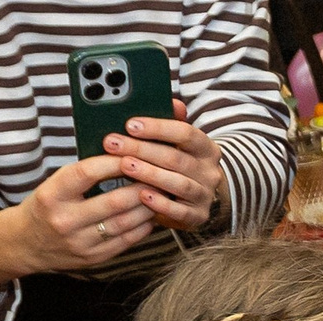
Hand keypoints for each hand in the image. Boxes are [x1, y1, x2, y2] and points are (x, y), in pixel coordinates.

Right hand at [0, 156, 154, 288]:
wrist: (25, 244)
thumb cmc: (44, 208)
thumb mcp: (52, 187)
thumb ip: (81, 176)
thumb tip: (121, 157)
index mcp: (51, 196)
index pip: (86, 174)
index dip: (112, 163)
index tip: (131, 155)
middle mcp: (65, 220)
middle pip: (113, 202)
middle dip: (140, 187)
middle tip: (158, 176)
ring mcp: (81, 242)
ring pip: (124, 223)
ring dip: (147, 208)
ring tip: (160, 195)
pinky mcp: (94, 258)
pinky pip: (126, 241)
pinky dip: (143, 227)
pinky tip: (152, 215)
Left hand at [104, 101, 225, 231]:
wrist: (201, 197)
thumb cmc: (181, 164)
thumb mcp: (179, 141)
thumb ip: (172, 122)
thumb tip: (173, 102)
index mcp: (205, 148)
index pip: (186, 133)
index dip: (158, 128)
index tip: (130, 124)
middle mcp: (209, 171)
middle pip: (176, 158)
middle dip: (142, 149)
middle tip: (113, 143)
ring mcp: (205, 195)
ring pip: (179, 184)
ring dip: (150, 174)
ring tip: (124, 165)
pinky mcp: (198, 216)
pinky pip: (181, 212)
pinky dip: (162, 204)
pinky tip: (143, 196)